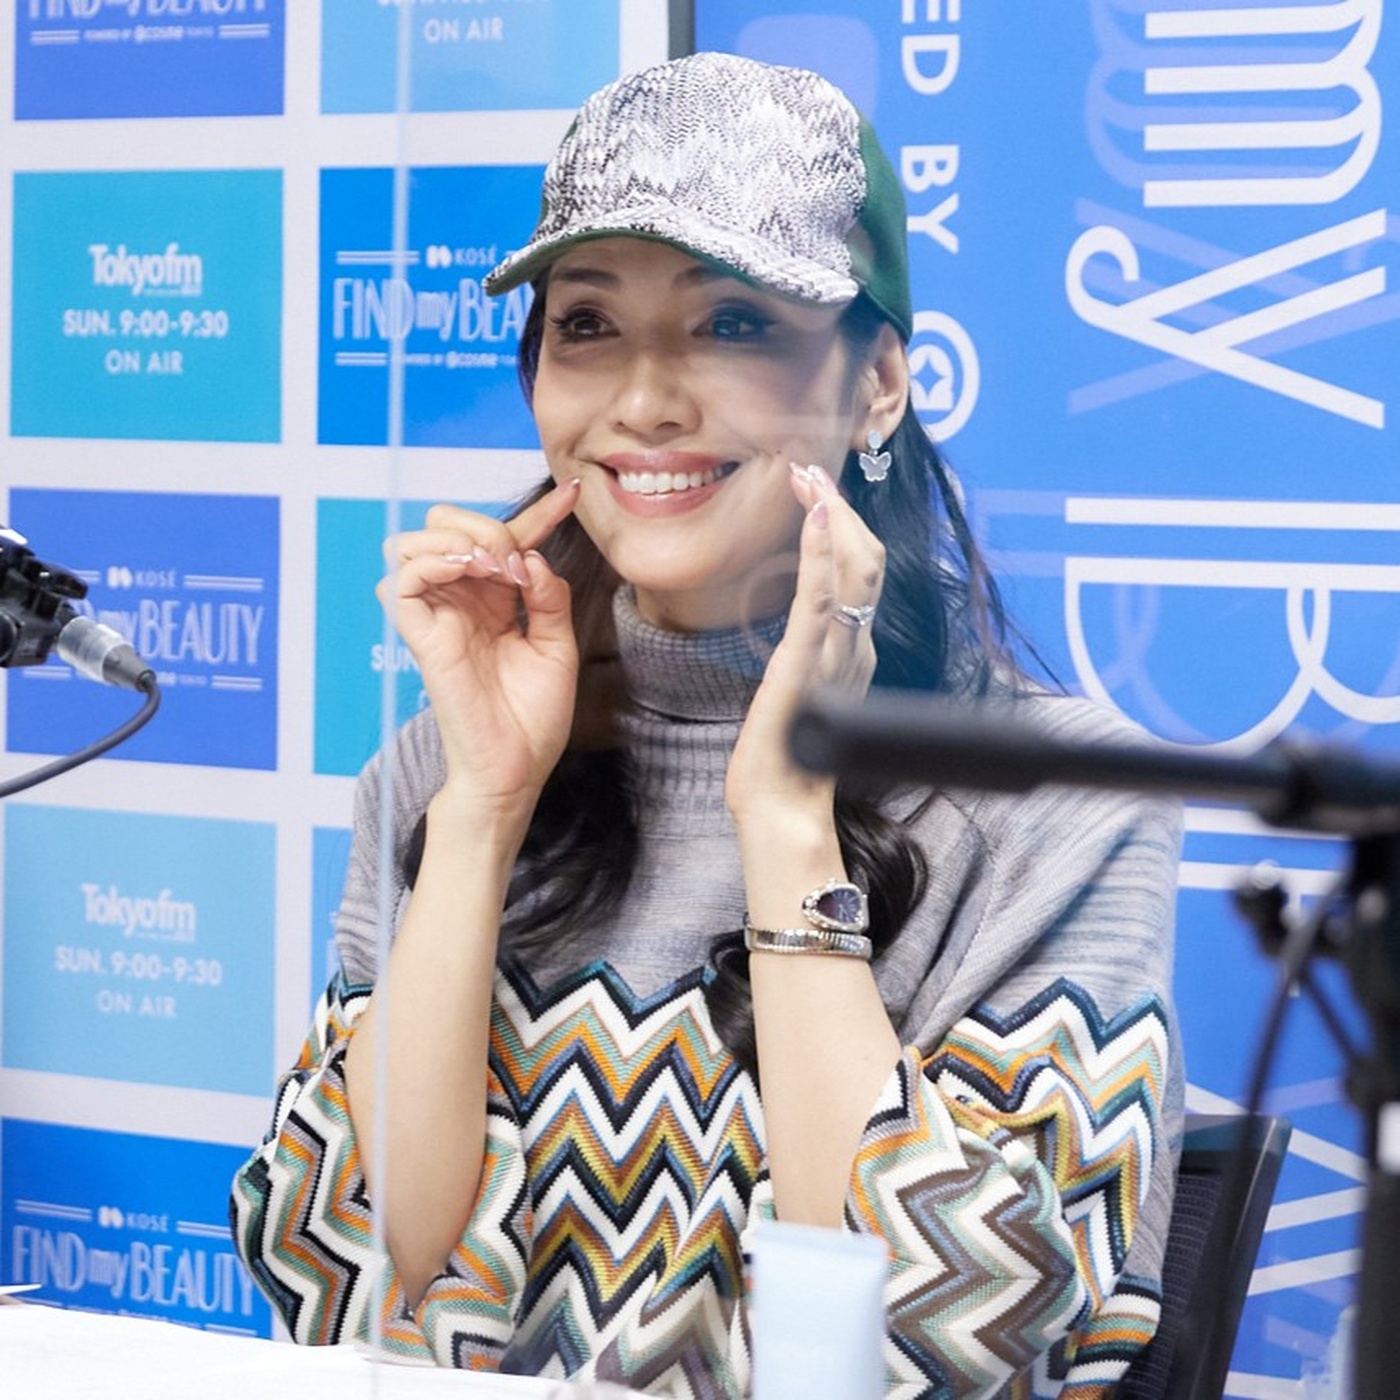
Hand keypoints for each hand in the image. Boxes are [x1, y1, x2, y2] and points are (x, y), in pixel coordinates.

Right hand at [379, 479, 581, 818]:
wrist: (517, 768)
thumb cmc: (534, 718)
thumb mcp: (558, 647)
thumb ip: (549, 597)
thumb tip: (530, 558)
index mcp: (495, 601)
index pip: (507, 540)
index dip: (539, 513)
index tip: (575, 494)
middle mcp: (462, 601)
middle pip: (446, 526)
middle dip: (484, 525)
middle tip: (515, 561)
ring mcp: (438, 617)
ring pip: (414, 543)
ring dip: (457, 539)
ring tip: (493, 567)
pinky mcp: (420, 637)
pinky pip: (401, 581)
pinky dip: (432, 563)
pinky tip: (469, 573)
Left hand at [725, 463, 883, 828]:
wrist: (781, 806)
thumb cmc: (784, 758)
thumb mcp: (802, 694)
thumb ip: (809, 657)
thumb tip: (803, 630)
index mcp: (852, 651)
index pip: (861, 573)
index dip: (843, 525)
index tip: (815, 489)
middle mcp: (855, 646)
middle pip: (866, 559)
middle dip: (839, 506)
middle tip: (807, 469)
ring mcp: (835, 653)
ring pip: (853, 568)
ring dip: (831, 515)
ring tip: (808, 477)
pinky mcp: (807, 664)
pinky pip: (821, 599)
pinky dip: (821, 553)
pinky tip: (816, 516)